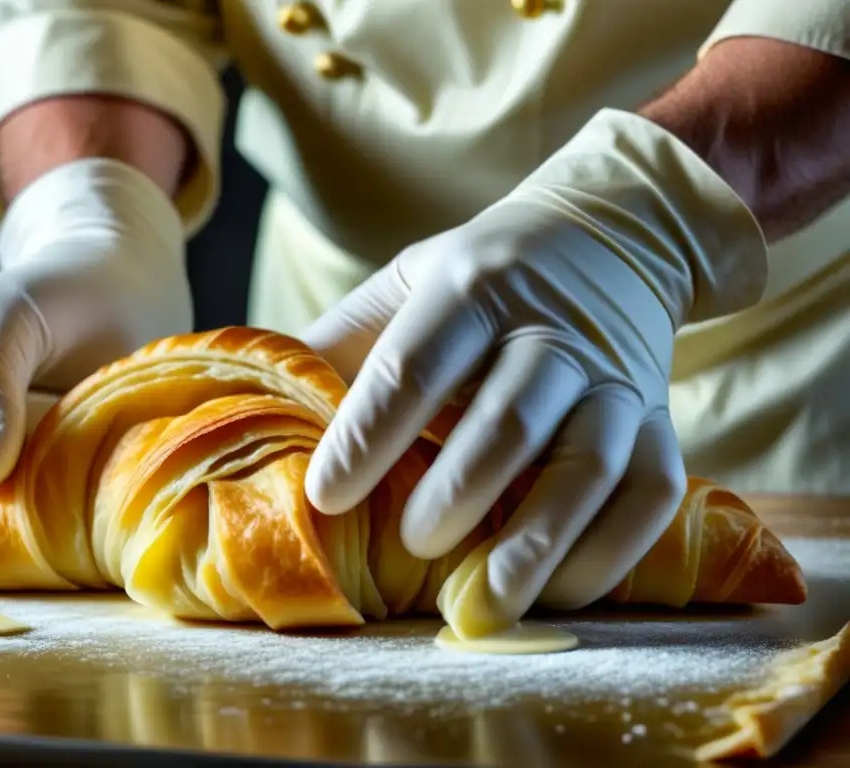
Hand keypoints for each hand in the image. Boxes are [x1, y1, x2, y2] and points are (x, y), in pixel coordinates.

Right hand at [0, 159, 191, 500]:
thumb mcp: (7, 316)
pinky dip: (98, 477)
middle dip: (52, 474)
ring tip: (109, 425)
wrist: (125, 282)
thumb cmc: (63, 286)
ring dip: (80, 478)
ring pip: (38, 507)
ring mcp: (9, 453)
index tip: (74, 422)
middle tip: (100, 424)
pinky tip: (117, 441)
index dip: (18, 468)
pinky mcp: (54, 463)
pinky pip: (69, 499)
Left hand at [302, 110, 766, 627]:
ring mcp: (614, 378)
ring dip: (539, 540)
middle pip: (510, 417)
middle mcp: (550, 330)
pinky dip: (609, 552)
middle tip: (414, 543)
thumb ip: (342, 342)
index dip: (369, 434)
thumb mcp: (407, 282)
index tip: (326, 497)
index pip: (415, 363)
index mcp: (470, 287)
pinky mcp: (659, 420)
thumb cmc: (480, 277)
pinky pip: (651, 494)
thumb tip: (268, 417)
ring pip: (590, 464)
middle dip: (459, 490)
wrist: (607, 239)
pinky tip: (558, 591)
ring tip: (484, 601)